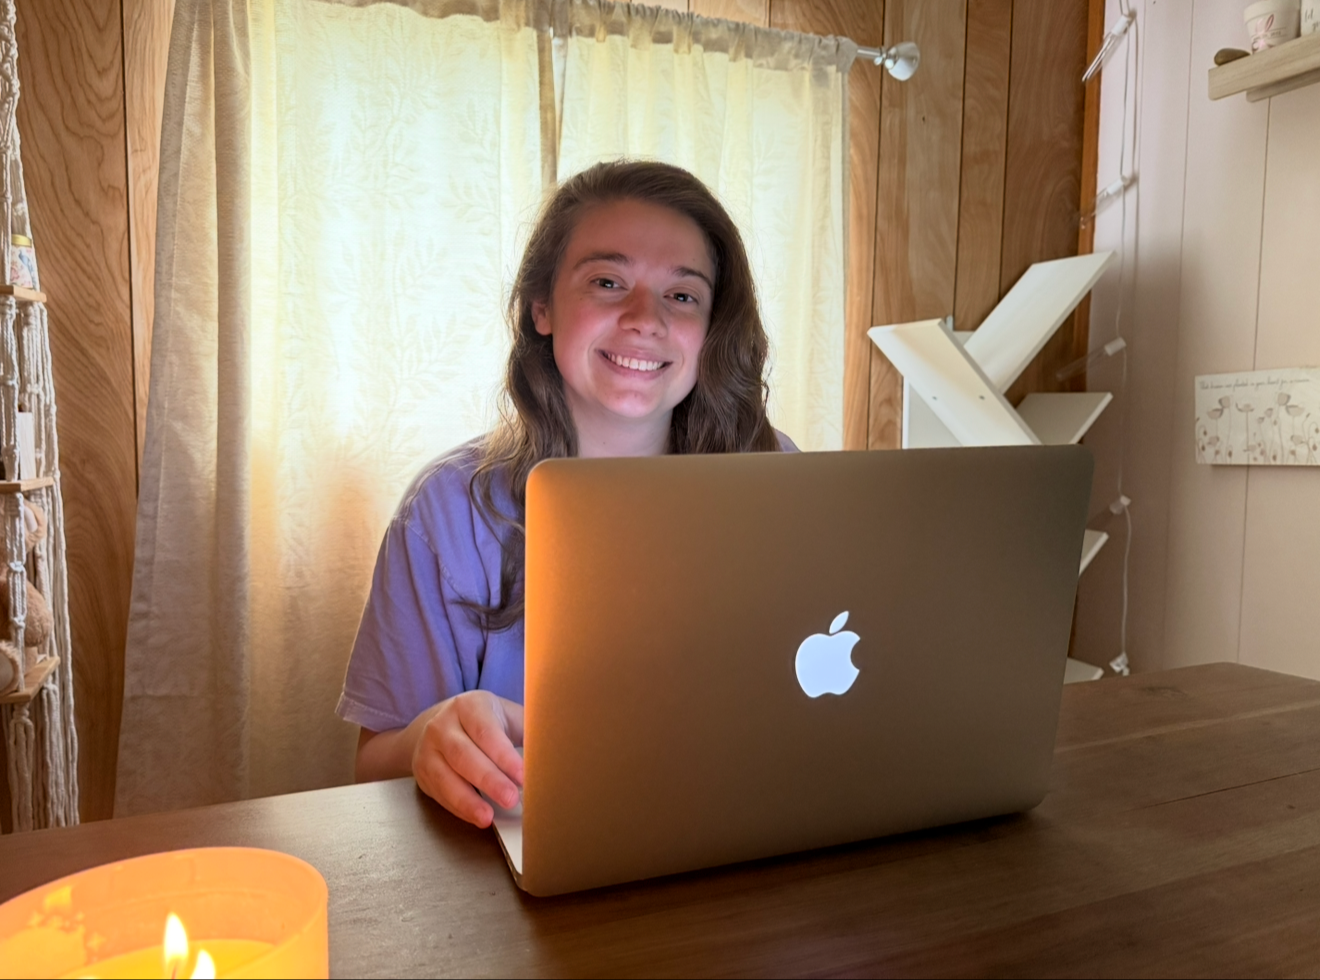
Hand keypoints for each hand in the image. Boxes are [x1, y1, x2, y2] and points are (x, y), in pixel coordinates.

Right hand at [410, 691, 523, 827]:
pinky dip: (458, 807)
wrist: (440, 722)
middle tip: (511, 799)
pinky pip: (439, 793)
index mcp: (469, 706)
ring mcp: (428, 749)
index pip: (486, 732)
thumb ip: (528, 730)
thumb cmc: (483, 722)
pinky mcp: (422, 772)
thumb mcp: (504, 716)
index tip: (523, 775)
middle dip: (489, 780)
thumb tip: (557, 749)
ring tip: (488, 816)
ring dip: (468, 800)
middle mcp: (443, 725)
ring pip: (446, 777)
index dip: (504, 756)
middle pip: (464, 755)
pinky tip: (475, 816)